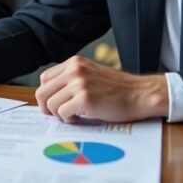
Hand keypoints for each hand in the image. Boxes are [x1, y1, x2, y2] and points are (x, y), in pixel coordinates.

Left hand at [35, 55, 168, 122]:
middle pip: (43, 92)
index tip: (52, 104)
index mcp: (74, 62)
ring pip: (51, 104)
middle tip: (57, 115)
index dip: (46, 94)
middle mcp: (74, 70)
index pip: (45, 78)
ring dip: (59, 114)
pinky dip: (68, 119)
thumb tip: (50, 95)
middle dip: (47, 107)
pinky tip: (80, 118)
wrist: (140, 94)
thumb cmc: (118, 89)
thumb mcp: (91, 74)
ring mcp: (79, 84)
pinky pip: (63, 113)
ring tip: (73, 115)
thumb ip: (72, 79)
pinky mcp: (85, 99)